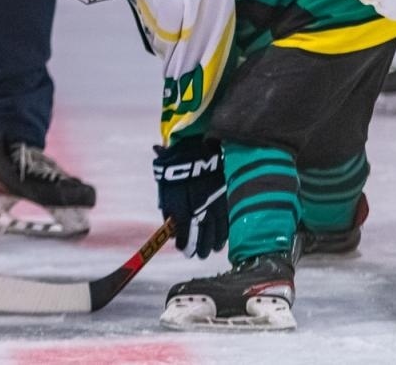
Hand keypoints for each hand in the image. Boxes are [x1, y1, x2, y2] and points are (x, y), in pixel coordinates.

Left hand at [152, 137, 226, 258]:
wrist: (199, 140)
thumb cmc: (178, 161)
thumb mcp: (167, 181)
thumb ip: (168, 204)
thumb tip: (169, 224)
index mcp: (181, 197)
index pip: (182, 226)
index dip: (182, 240)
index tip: (180, 247)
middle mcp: (199, 201)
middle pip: (200, 230)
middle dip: (197, 245)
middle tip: (195, 255)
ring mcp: (215, 199)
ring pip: (216, 227)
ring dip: (212, 242)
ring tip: (208, 251)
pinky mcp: (227, 195)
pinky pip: (227, 219)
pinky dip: (225, 232)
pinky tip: (221, 240)